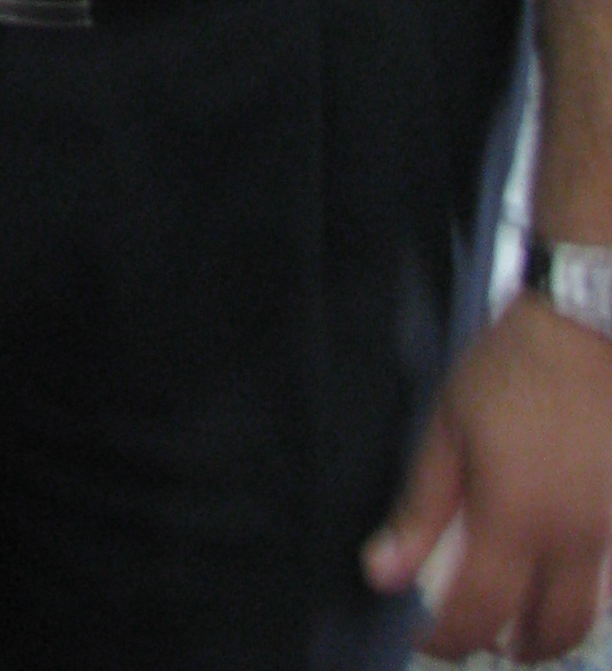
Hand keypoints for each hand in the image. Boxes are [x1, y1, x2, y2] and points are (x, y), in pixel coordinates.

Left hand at [363, 294, 611, 659]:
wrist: (584, 331)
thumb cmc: (506, 373)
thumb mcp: (447, 430)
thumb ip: (419, 509)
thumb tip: (381, 574)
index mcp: (516, 521)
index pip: (481, 613)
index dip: (449, 639)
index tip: (423, 639)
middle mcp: (570, 541)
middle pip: (551, 631)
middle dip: (513, 647)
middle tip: (478, 636)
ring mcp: (609, 532)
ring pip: (588, 613)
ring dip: (550, 627)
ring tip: (515, 614)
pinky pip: (608, 579)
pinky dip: (579, 593)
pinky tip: (552, 571)